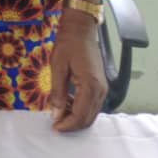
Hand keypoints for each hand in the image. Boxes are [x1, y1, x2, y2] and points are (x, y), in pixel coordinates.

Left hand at [48, 9, 106, 132]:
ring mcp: (103, 88)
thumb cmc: (68, 44)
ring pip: (92, 113)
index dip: (68, 125)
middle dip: (72, 124)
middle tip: (56, 124)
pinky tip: (68, 103)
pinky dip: (81, 109)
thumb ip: (57, 92)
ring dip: (76, 117)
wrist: (81, 29)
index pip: (81, 115)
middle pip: (88, 118)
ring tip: (59, 113)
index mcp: (90, 85)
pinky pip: (92, 104)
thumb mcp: (58, 66)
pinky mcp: (100, 85)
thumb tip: (55, 114)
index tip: (54, 128)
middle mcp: (101, 90)